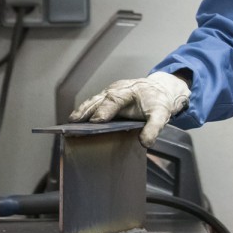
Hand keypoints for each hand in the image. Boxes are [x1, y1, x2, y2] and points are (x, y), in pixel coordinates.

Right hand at [69, 71, 190, 147]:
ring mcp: (109, 93)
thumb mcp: (162, 114)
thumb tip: (145, 142)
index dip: (104, 111)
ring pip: (92, 101)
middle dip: (86, 111)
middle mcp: (116, 90)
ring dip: (81, 112)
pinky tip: (76, 123)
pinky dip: (83, 112)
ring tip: (70, 124)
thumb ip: (154, 127)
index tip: (96, 121)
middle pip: (99, 100)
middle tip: (75, 123)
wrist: (158, 90)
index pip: (114, 100)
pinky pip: (92, 104)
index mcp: (129, 92)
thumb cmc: (158, 101)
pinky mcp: (105, 98)